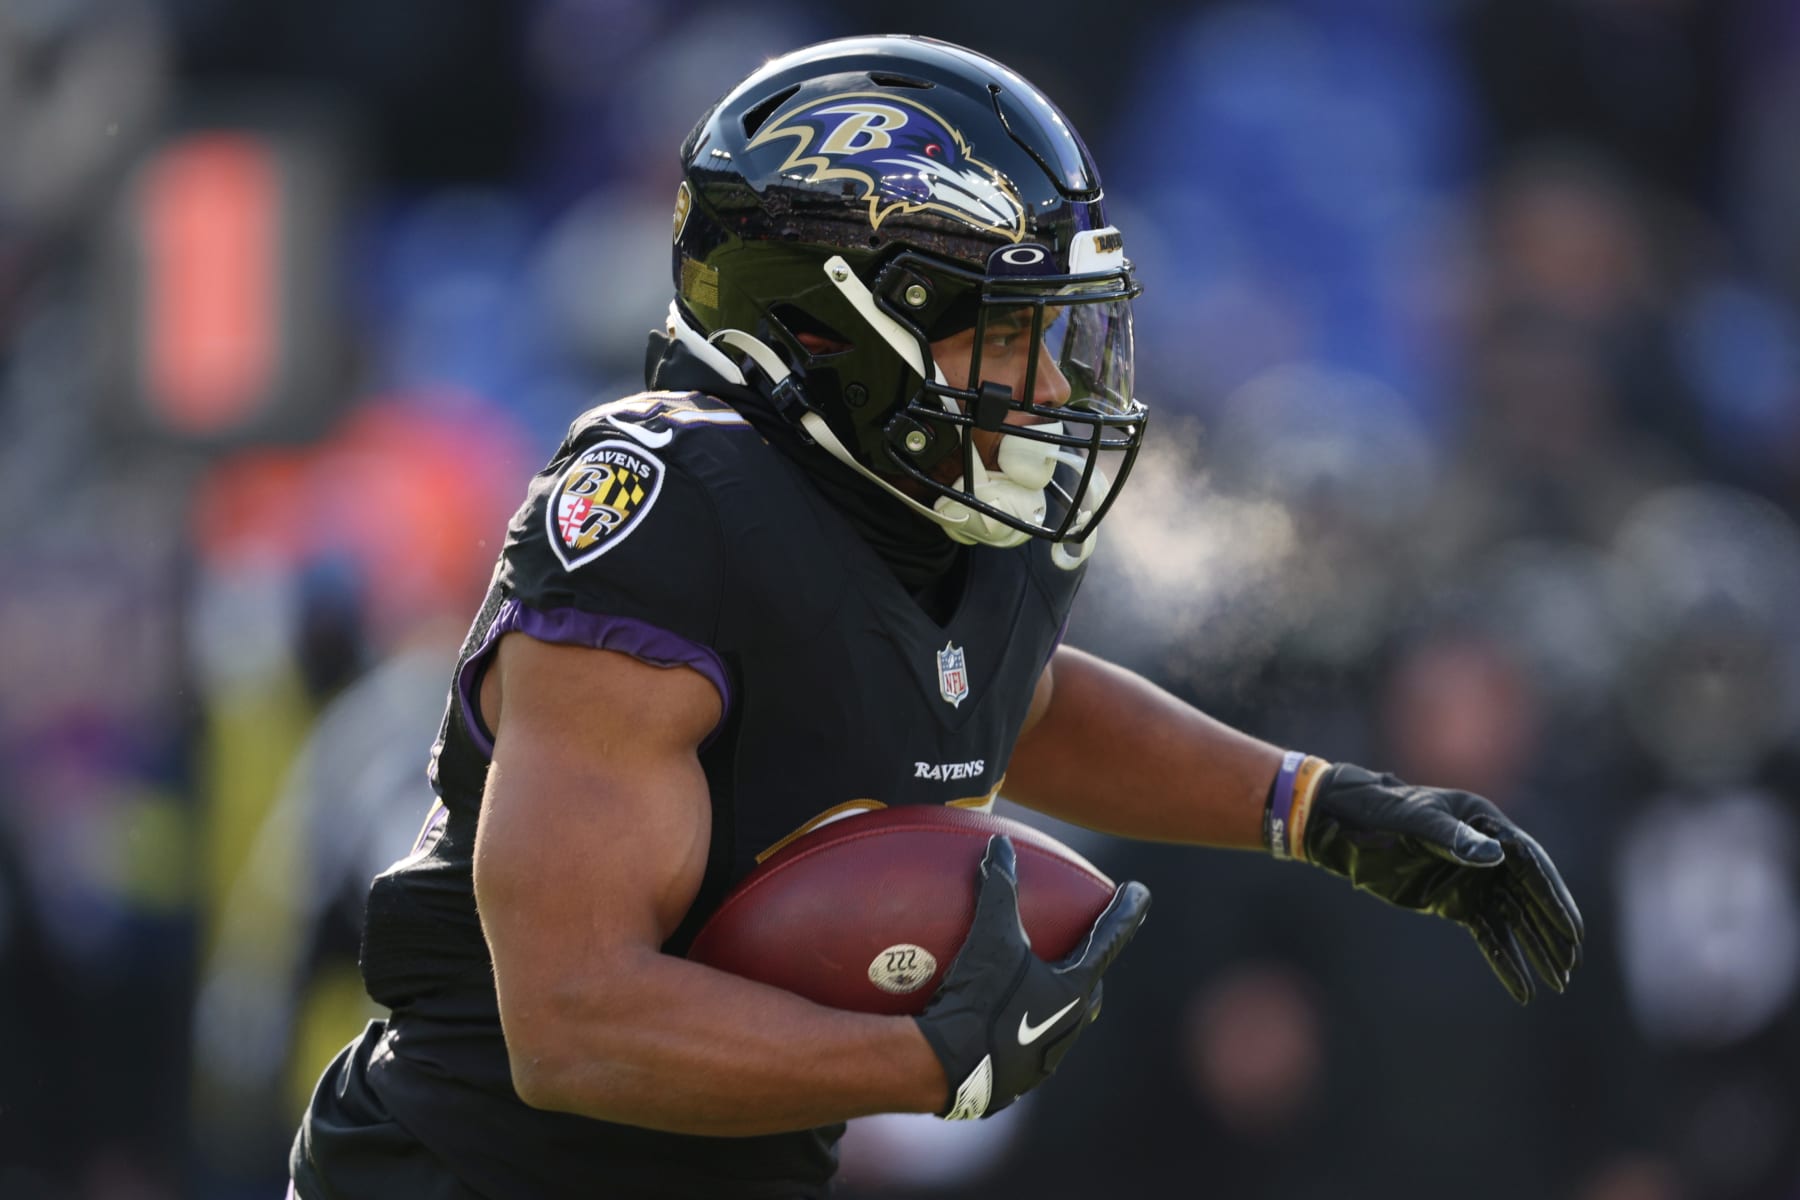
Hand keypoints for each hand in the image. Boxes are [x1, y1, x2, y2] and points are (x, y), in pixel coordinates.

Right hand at [914, 836, 1149, 1118]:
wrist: (947, 1070)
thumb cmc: (979, 1000)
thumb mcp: (990, 939)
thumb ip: (998, 889)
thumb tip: (1000, 845)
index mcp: (1074, 991)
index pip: (1108, 940)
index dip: (1125, 912)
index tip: (1140, 890)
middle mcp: (1070, 1026)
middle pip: (1090, 989)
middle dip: (1090, 967)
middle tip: (1083, 948)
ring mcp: (1044, 1058)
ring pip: (1062, 1022)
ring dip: (1056, 1000)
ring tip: (1038, 984)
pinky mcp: (1016, 1078)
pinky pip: (1027, 1044)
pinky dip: (1020, 1025)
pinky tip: (995, 1020)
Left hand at [1301, 763, 1584, 1004]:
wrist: (1345, 825)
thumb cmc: (1379, 810)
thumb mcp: (1412, 820)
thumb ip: (1450, 836)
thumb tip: (1494, 855)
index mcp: (1487, 824)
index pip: (1530, 864)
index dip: (1552, 897)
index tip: (1571, 929)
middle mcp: (1488, 853)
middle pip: (1530, 896)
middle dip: (1552, 930)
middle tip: (1573, 963)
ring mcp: (1473, 880)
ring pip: (1515, 919)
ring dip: (1536, 949)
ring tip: (1560, 982)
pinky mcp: (1455, 902)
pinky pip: (1487, 934)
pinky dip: (1504, 960)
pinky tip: (1523, 989)